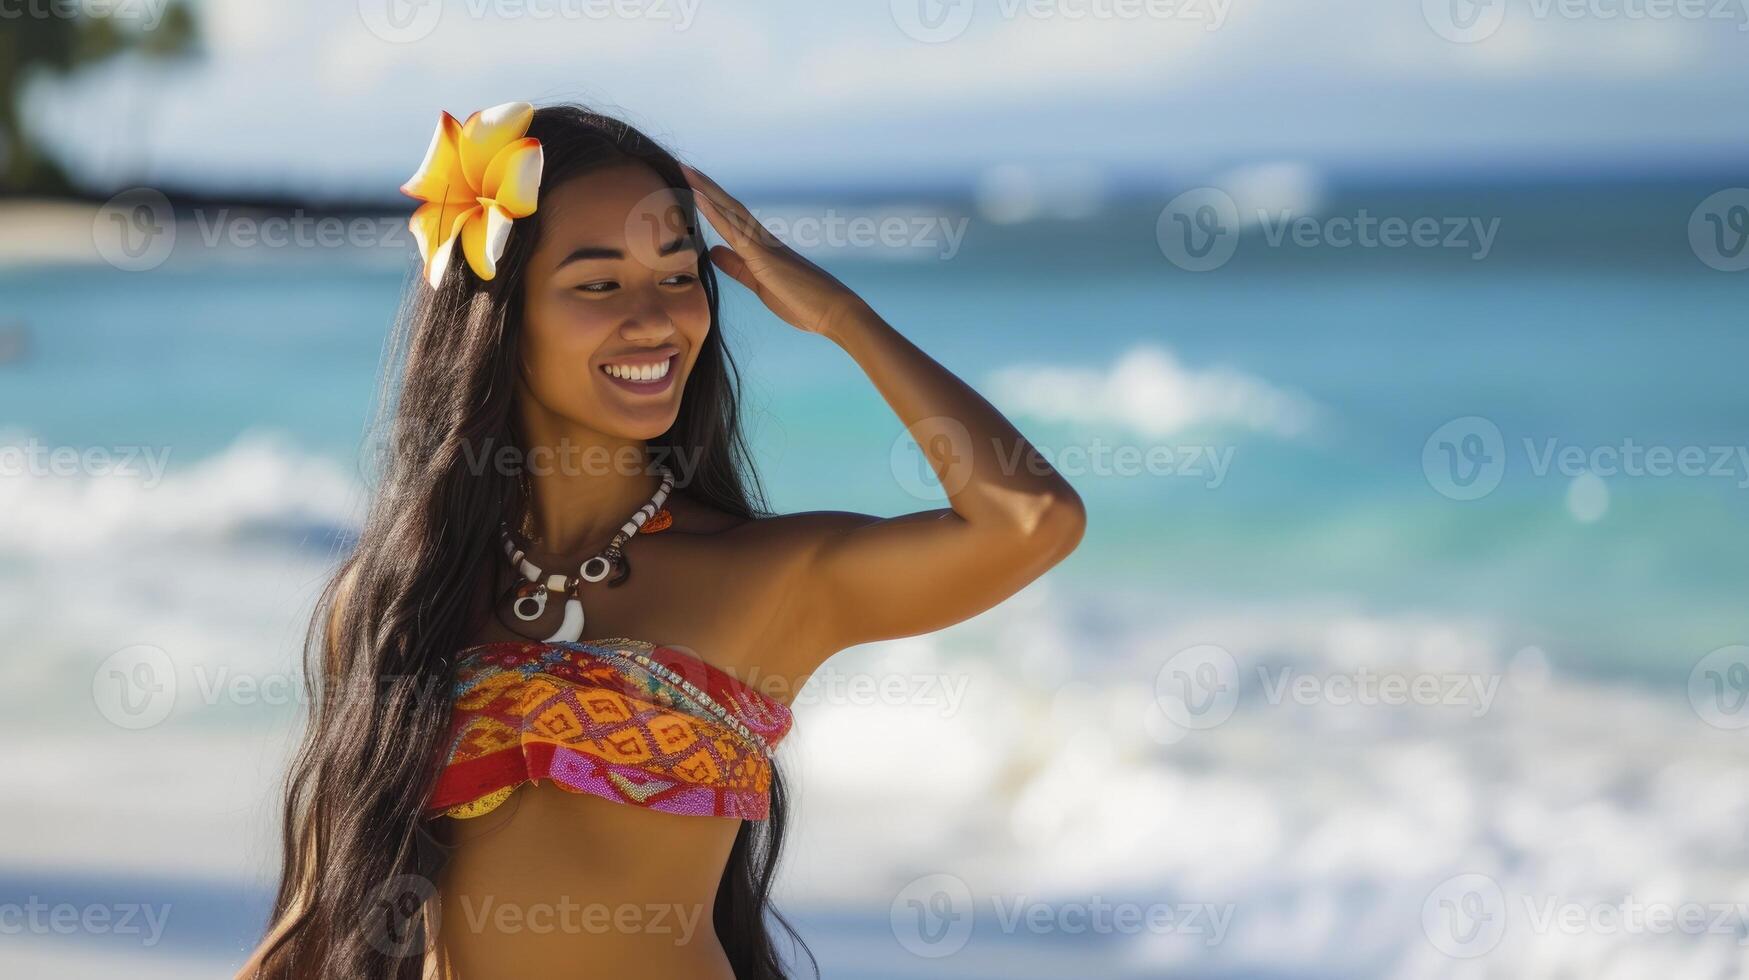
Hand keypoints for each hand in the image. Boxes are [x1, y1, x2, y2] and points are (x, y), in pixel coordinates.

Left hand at [681, 163, 870, 338]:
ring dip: (707, 191)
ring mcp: (764, 246)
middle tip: (683, 166)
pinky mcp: (764, 258)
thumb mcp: (758, 284)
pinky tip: (699, 199)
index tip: (692, 185)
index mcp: (762, 248)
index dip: (711, 202)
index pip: (732, 218)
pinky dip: (716, 214)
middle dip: (706, 187)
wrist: (834, 312)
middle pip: (729, 206)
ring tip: (686, 171)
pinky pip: (735, 232)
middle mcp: (763, 239)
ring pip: (731, 211)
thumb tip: (714, 252)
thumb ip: (737, 267)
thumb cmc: (802, 302)